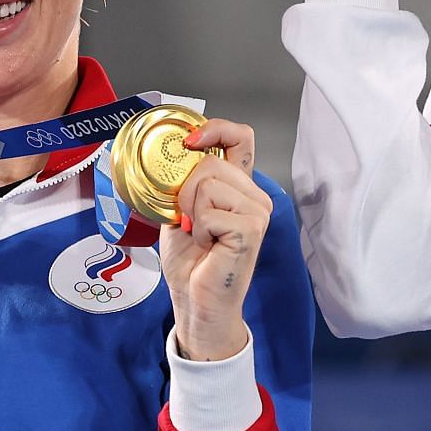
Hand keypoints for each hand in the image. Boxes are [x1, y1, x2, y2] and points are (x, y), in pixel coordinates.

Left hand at [159, 119, 272, 361]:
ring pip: (208, 184)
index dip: (215, 129)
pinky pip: (209, 211)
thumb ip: (184, 182)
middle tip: (189, 222)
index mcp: (239, 186)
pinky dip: (199, 230)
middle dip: (185, 191)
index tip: (189, 142)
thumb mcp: (180, 210)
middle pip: (210, 163)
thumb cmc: (190, 260)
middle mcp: (254, 195)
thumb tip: (172, 155)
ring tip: (201, 236)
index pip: (240, 138)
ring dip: (192, 213)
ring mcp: (257, 211)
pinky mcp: (252, 229)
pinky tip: (208, 247)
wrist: (195, 300)